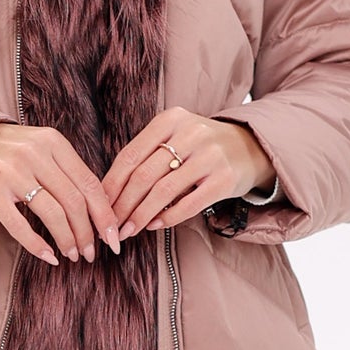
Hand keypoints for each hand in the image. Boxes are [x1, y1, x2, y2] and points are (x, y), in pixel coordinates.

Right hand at [0, 121, 122, 264]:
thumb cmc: (5, 150)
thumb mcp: (38, 147)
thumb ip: (65, 169)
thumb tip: (98, 207)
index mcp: (52, 142)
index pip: (89, 183)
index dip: (105, 214)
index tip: (113, 237)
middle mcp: (34, 154)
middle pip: (75, 201)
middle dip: (89, 233)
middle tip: (91, 253)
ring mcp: (11, 172)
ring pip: (53, 214)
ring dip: (68, 240)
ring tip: (73, 255)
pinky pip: (20, 226)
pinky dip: (37, 246)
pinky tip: (49, 257)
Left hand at [102, 109, 272, 237]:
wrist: (250, 147)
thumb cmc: (200, 147)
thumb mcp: (175, 136)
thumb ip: (147, 156)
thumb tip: (110, 193)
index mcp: (170, 119)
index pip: (130, 155)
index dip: (111, 184)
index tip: (99, 205)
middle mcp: (190, 133)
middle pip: (144, 175)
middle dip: (122, 205)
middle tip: (111, 225)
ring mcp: (210, 156)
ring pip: (163, 191)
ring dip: (141, 215)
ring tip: (129, 230)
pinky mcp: (224, 179)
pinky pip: (188, 204)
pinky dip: (167, 218)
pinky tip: (154, 226)